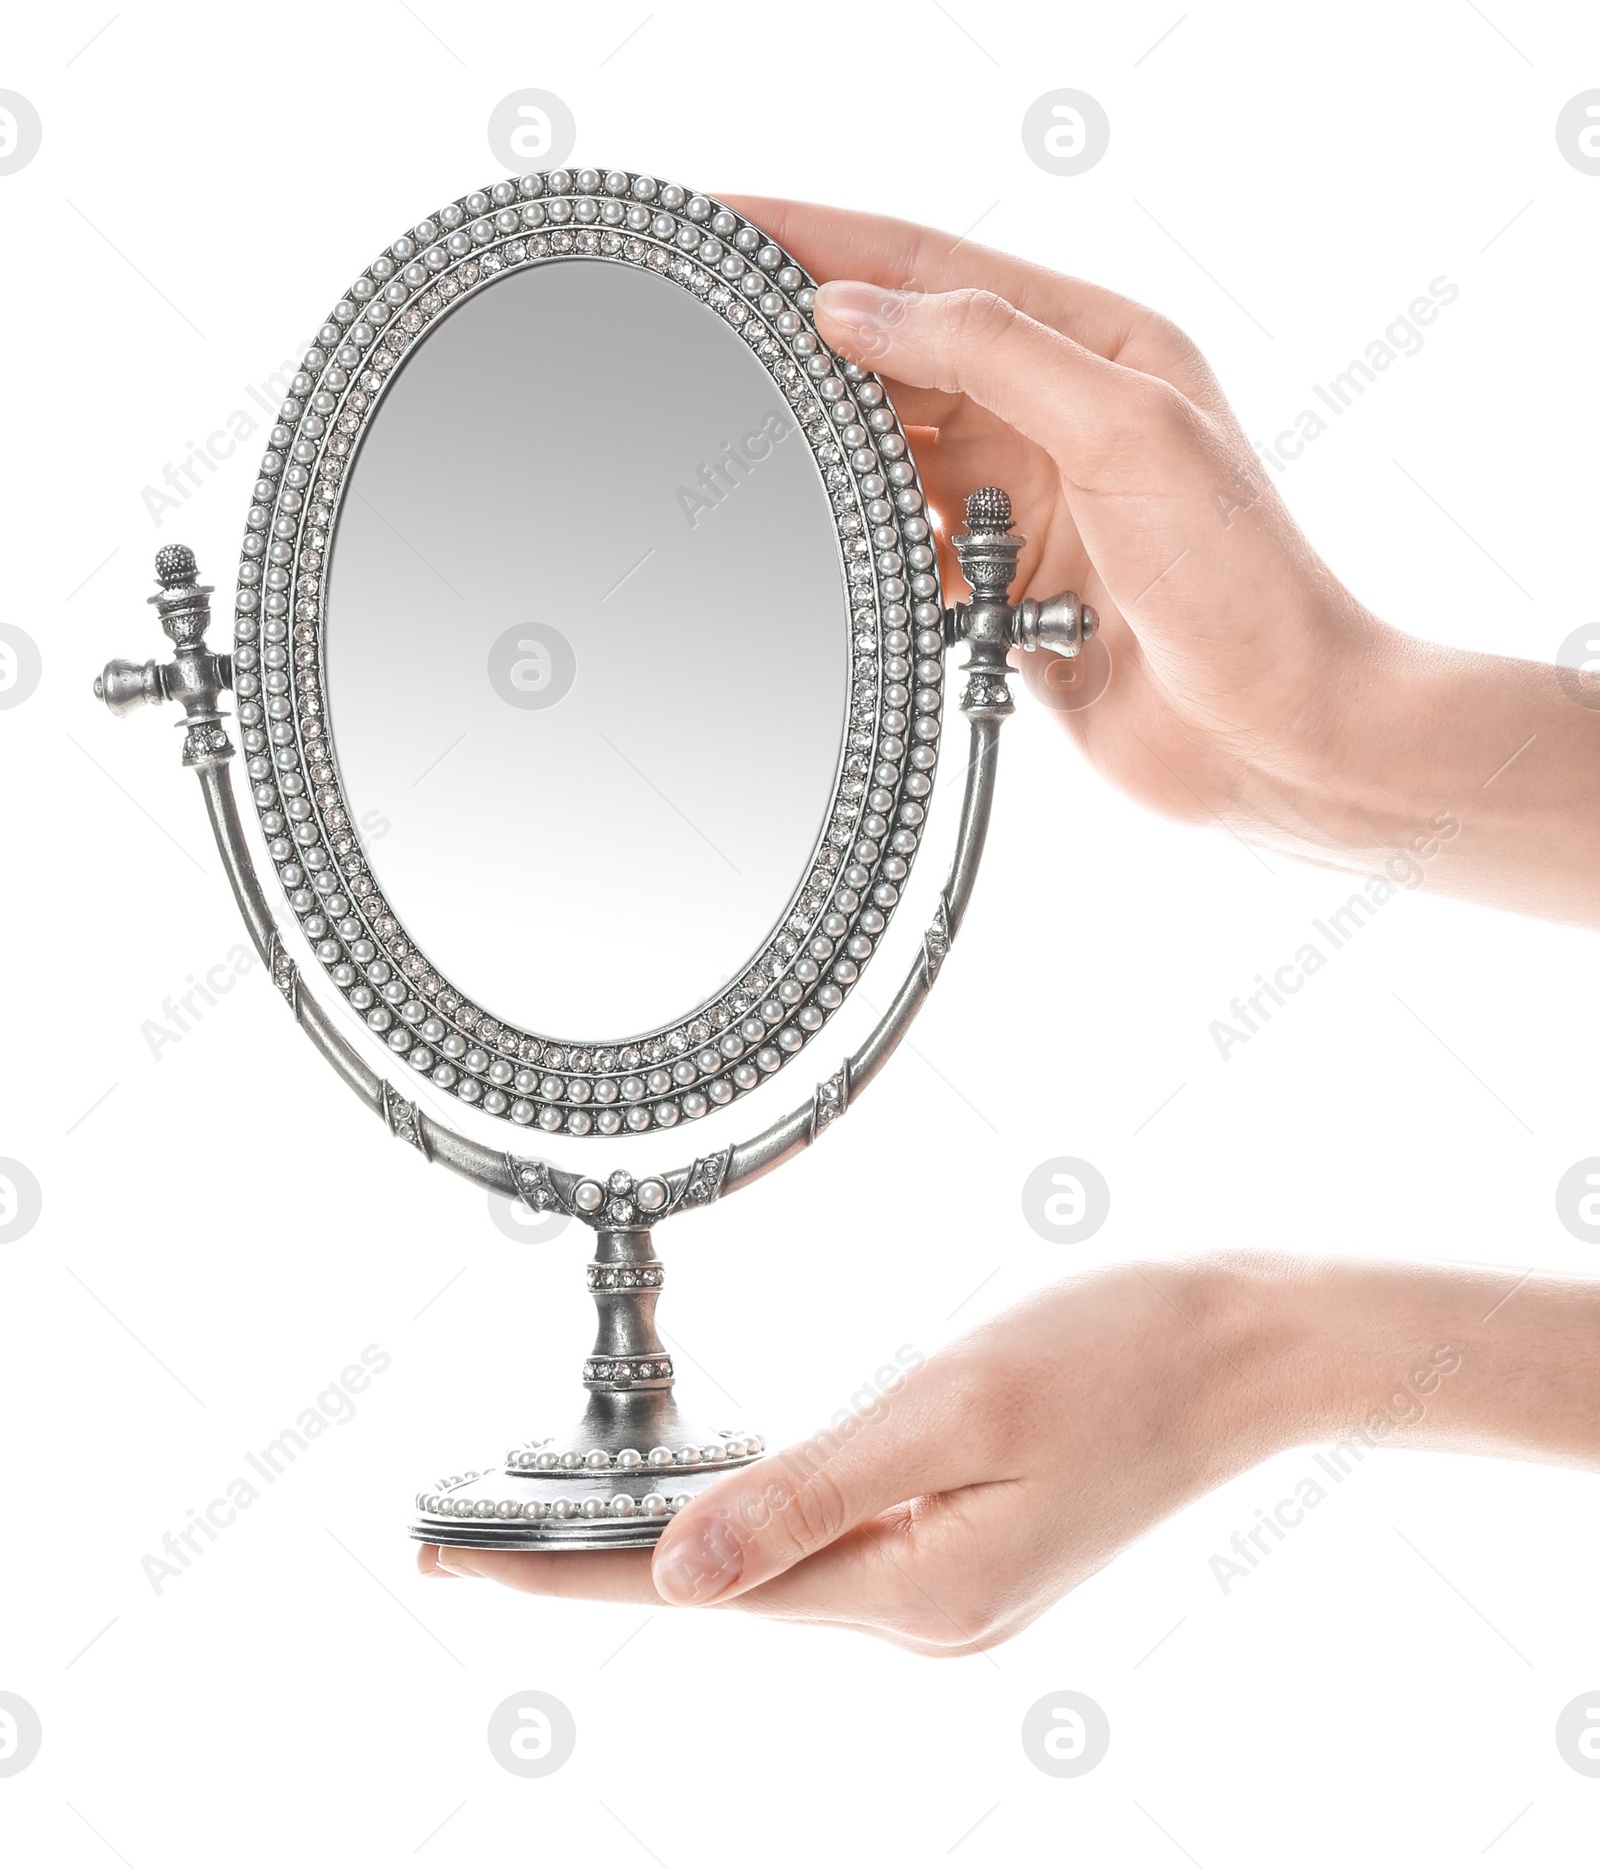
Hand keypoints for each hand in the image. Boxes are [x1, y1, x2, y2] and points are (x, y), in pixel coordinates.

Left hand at [417, 1258, 1599, 1652]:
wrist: (1239, 1354)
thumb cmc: (1113, 1357)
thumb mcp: (949, 1413)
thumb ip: (805, 1498)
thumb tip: (670, 1574)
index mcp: (911, 1593)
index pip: (692, 1590)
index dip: (558, 1572)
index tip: (449, 1559)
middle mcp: (919, 1614)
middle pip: (719, 1591)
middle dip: (590, 1562)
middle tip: (471, 1532)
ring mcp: (942, 1590)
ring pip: (767, 1571)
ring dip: (663, 1544)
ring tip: (556, 1518)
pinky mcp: (959, 1552)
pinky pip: (822, 1546)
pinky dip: (749, 1522)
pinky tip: (704, 1499)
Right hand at [717, 198, 1599, 926]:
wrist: (1277, 736)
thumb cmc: (1242, 582)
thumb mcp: (1126, 430)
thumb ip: (992, 354)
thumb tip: (852, 311)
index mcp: (1093, 347)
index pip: (930, 271)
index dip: (822, 241)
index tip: (722, 222)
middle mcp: (1051, 418)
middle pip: (897, 358)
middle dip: (803, 344)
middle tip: (699, 331)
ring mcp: (1021, 508)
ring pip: (888, 457)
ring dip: (827, 456)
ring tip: (742, 438)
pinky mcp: (996, 595)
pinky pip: (900, 554)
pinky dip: (861, 553)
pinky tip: (820, 549)